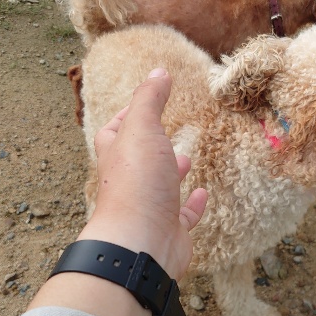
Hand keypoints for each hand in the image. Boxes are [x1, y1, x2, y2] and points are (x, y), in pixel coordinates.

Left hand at [78, 68, 206, 279]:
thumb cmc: (137, 184)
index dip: (126, 116)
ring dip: (170, 174)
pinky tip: (202, 193)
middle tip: (165, 135)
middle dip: (151, 146)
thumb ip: (150, 100)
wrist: (142, 243)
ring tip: (184, 159)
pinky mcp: (169, 230)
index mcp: (117, 157)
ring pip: (159, 188)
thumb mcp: (142, 129)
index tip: (143, 105)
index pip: (114, 132)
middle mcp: (129, 183)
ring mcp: (149, 209)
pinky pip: (182, 216)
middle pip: (136, 161)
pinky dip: (192, 205)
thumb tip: (158, 71)